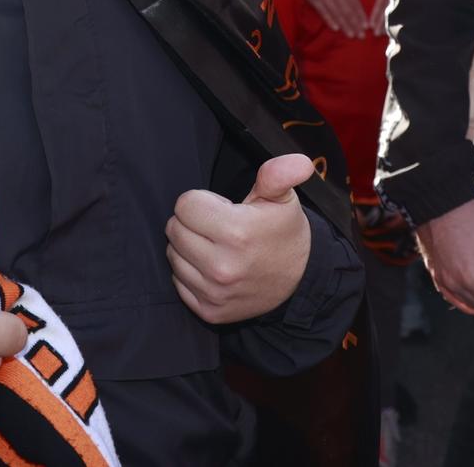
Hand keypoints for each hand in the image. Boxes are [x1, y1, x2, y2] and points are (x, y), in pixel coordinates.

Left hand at [166, 153, 313, 323]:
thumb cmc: (283, 233)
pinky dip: (191, 273)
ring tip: (217, 247)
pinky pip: (178, 282)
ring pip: (173, 255)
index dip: (203, 201)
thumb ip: (280, 175)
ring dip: (189, 247)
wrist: (299, 281)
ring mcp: (214, 293)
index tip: (223, 209)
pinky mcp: (209, 311)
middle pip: (174, 229)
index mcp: (237, 232)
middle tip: (219, 227)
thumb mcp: (283, 199)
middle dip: (193, 222)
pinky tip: (214, 268)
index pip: (184, 205)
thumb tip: (300, 162)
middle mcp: (222, 267)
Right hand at [286, 0, 368, 37]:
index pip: (354, 2)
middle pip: (347, 11)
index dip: (360, 15)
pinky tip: (336, 28)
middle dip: (355, 24)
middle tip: (361, 36)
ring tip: (351, 35)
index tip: (366, 25)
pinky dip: (330, 20)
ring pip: (336, 13)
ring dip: (345, 25)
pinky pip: (322, 11)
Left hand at [361, 0, 392, 34]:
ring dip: (387, 20)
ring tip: (382, 32)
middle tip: (376, 33)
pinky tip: (391, 22)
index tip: (371, 25)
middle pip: (387, 8)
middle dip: (381, 22)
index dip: (376, 14)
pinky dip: (393, 13)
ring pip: (392, 7)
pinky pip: (396, 3)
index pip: (380, 1)